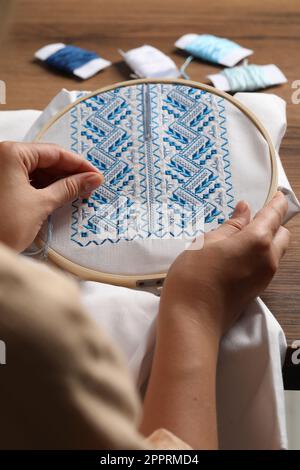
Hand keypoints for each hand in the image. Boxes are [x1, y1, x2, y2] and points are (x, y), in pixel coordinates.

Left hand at [0, 141, 103, 251]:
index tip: (96, 176)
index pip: (54, 152)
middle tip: (89, 187)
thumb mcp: (40, 204)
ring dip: (56, 182)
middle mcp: (2, 156)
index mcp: (11, 153)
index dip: (79, 164)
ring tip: (77, 194)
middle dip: (68, 174)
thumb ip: (68, 188)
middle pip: (44, 160)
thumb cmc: (3, 225)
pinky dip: (42, 188)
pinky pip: (25, 180)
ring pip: (35, 171)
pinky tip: (58, 197)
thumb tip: (92, 179)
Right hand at [159, 192, 289, 339]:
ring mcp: (265, 277)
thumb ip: (230, 226)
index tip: (275, 194)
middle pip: (282, 234)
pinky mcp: (257, 290)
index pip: (275, 214)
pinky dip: (258, 254)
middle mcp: (268, 259)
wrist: (192, 320)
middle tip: (248, 218)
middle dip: (272, 223)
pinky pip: (266, 264)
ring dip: (265, 240)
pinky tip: (235, 256)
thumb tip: (244, 211)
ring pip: (275, 250)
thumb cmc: (194, 276)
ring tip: (236, 238)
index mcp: (257, 241)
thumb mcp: (206, 242)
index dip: (277, 201)